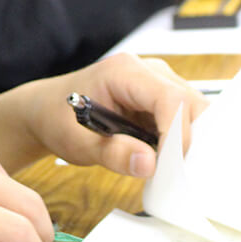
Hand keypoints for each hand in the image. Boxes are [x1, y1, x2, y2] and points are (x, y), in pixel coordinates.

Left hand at [20, 54, 208, 177]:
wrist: (47, 110)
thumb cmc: (58, 119)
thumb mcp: (77, 142)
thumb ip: (112, 153)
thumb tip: (149, 163)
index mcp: (124, 72)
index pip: (170, 98)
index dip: (177, 133)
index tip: (169, 165)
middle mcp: (147, 71)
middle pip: (190, 102)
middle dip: (187, 139)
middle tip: (172, 171)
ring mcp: (157, 83)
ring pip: (193, 111)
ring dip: (185, 141)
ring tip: (165, 166)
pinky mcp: (161, 99)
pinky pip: (184, 119)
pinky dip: (180, 141)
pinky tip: (163, 157)